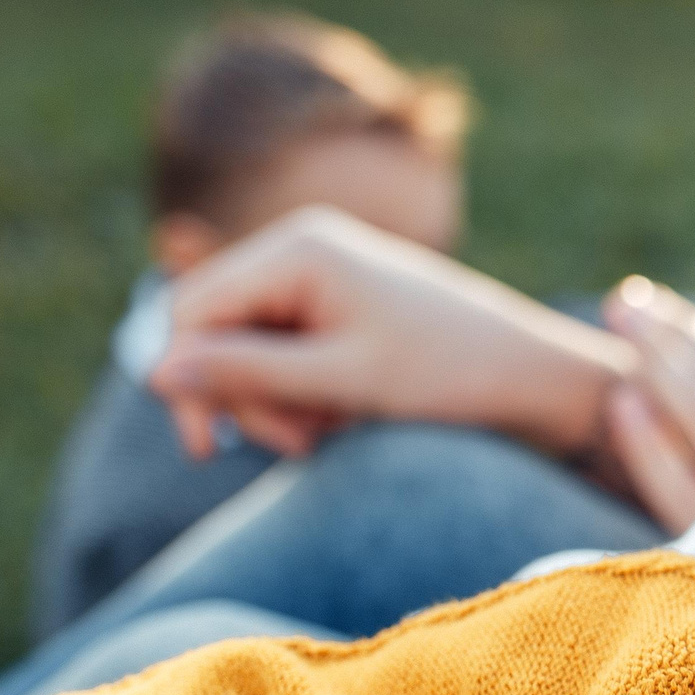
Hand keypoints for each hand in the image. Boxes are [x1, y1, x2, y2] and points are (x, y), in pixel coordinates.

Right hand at [148, 206, 635, 463]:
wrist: (541, 379)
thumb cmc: (451, 375)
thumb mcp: (341, 382)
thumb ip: (246, 375)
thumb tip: (152, 372)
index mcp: (299, 247)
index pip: (193, 309)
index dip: (187, 379)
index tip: (210, 448)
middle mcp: (305, 247)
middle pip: (216, 328)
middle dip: (244, 395)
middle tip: (300, 443)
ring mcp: (327, 275)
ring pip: (252, 349)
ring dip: (277, 402)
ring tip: (333, 432)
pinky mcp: (346, 307)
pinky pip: (292, 354)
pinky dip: (306, 395)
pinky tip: (346, 419)